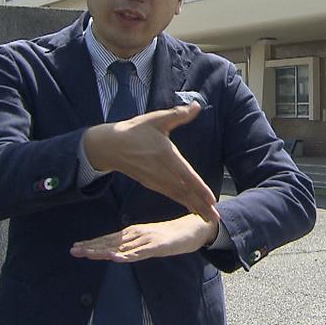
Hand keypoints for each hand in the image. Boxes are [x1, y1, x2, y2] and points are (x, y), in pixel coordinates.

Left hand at [70, 214, 218, 261]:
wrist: (194, 228)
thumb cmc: (171, 236)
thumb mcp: (149, 241)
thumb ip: (135, 246)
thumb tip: (118, 253)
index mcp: (133, 232)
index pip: (109, 239)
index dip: (92, 243)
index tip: (76, 247)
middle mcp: (137, 234)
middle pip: (111, 242)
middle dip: (91, 247)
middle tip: (73, 250)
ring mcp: (147, 239)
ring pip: (122, 247)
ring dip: (103, 250)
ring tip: (87, 253)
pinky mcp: (158, 246)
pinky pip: (140, 252)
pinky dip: (126, 255)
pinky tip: (115, 258)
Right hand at [83, 101, 219, 222]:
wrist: (110, 146)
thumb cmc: (135, 130)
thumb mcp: (157, 119)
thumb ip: (178, 115)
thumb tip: (196, 105)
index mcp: (165, 154)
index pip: (186, 174)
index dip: (199, 188)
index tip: (211, 199)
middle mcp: (161, 170)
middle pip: (184, 190)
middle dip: (200, 205)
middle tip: (215, 219)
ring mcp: (155, 179)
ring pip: (178, 196)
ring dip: (194, 207)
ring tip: (208, 219)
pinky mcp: (151, 184)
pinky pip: (170, 195)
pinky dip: (183, 203)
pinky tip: (193, 209)